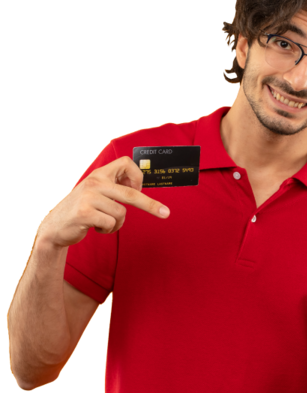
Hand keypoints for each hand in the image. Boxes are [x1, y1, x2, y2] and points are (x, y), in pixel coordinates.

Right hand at [36, 156, 169, 248]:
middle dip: (150, 205)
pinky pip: (111, 223)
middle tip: (166, 213)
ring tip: (103, 222)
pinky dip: (108, 229)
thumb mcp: (96, 193)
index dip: (137, 175)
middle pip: (131, 192)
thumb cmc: (81, 210)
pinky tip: (96, 227)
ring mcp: (88, 196)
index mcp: (99, 174)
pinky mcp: (85, 213)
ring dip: (117, 223)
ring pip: (121, 213)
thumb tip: (138, 188)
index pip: (125, 162)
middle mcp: (94, 182)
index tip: (139, 188)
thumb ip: (113, 188)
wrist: (54, 228)